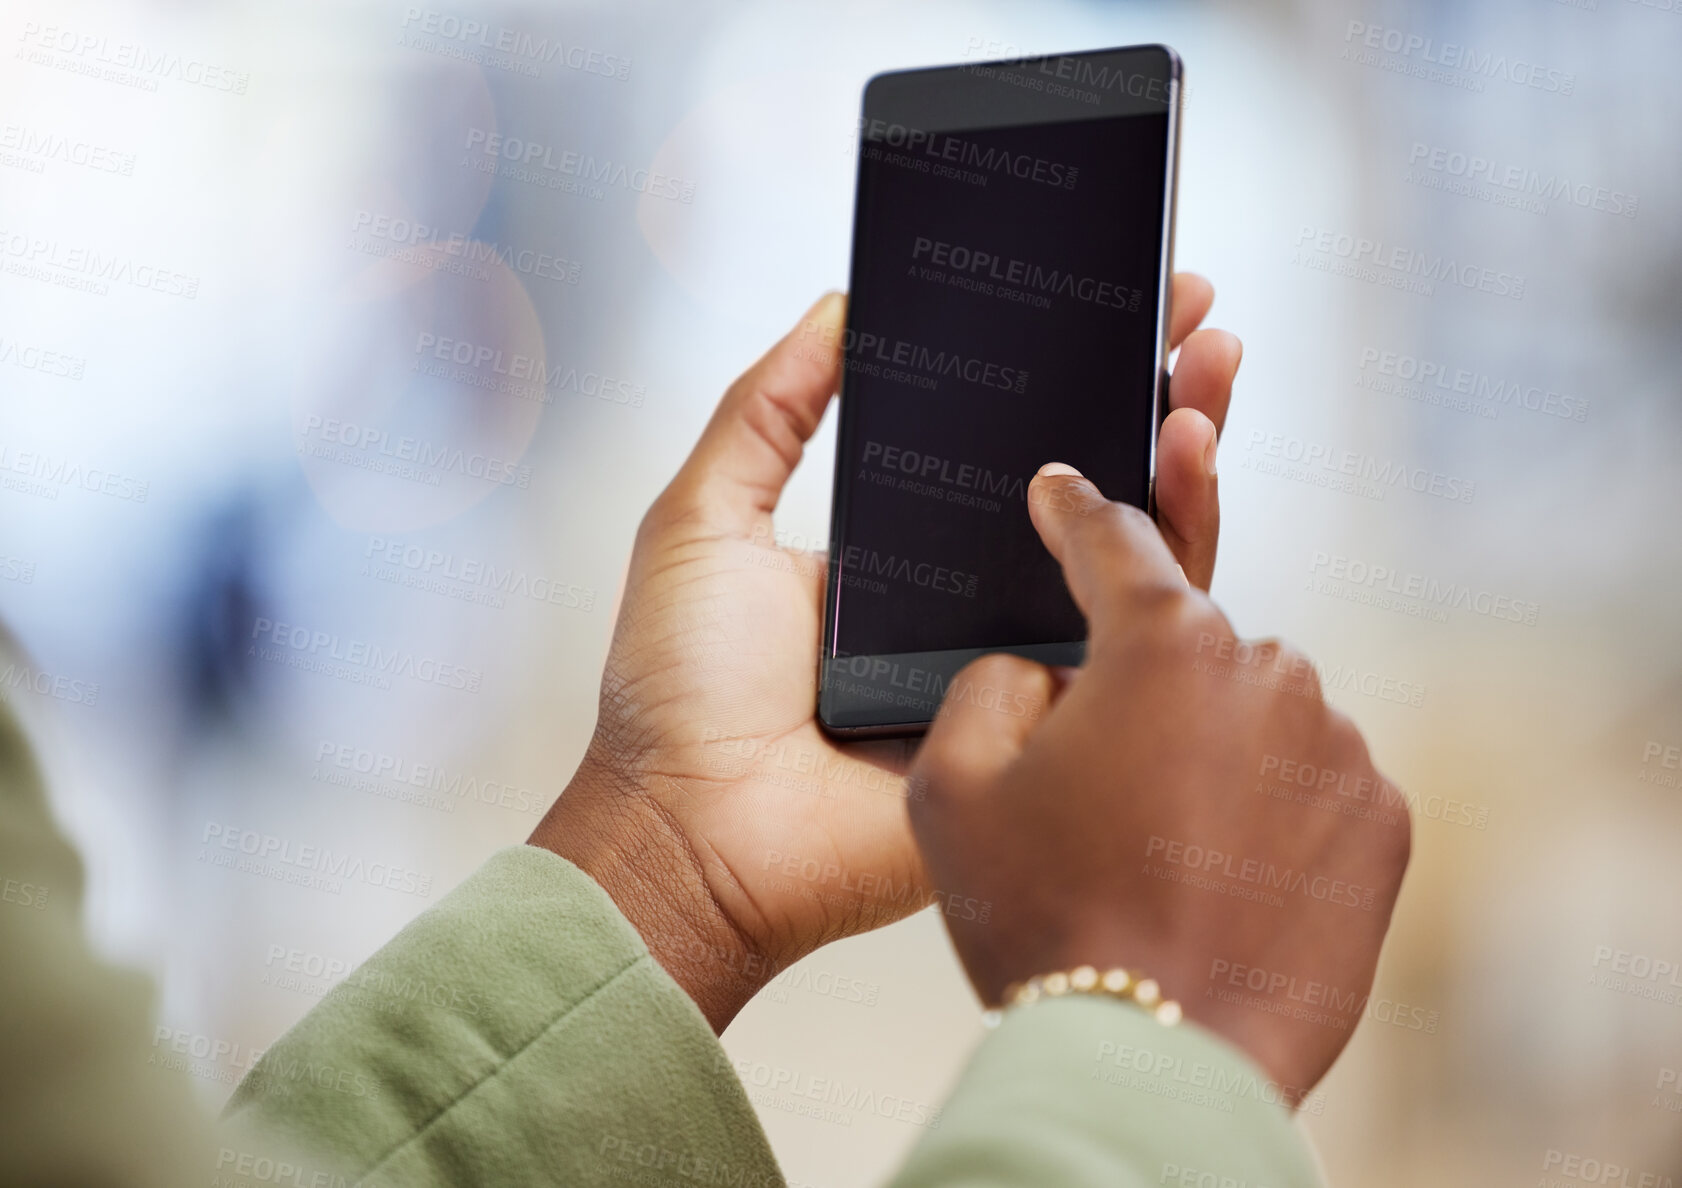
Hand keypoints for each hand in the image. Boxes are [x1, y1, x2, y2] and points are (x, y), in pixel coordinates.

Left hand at [531, 281, 1241, 1030]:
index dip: (1063, 374)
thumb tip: (835, 308)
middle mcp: (974, 605)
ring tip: (1208, 372)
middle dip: (1150, 398)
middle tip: (1189, 313)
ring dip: (1186, 458)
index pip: (1009, 447)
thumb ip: (768, 413)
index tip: (1111, 299)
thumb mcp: (704, 520)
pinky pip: (1132, 645)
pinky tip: (1191, 473)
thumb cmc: (676, 693)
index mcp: (906, 554)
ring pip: (1132, 557)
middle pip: (1089, 489)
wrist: (693, 836)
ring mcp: (1020, 668)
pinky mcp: (1049, 728)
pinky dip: (1179, 560)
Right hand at [906, 467, 1410, 1099]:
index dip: (1076, 508)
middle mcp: (1269, 672)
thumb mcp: (951, 786)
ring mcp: (1339, 748)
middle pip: (1187, 644)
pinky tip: (1216, 872)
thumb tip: (1041, 671)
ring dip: (1208, 748)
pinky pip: (1311, 779)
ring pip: (1254, 712)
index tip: (1063, 488)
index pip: (1114, 540)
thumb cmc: (1044, 919)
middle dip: (1140, 684)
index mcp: (1163, 644)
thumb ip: (988, 684)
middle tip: (1093, 776)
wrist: (1155, 1059)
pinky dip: (1267, 806)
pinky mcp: (1383, 823)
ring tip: (1154, 847)